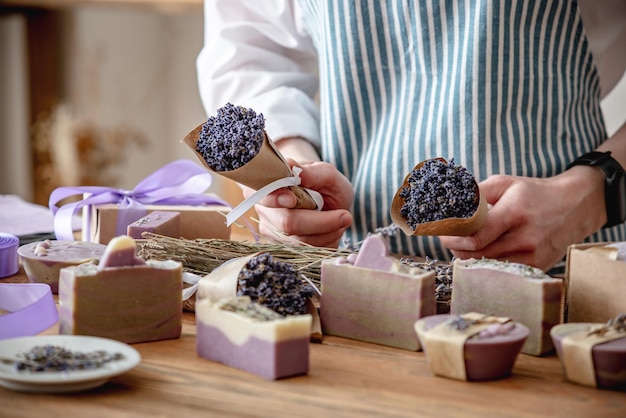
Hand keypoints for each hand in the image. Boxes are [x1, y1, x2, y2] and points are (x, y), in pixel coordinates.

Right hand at [244, 160, 353, 247]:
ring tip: (341, 219)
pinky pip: (306, 250)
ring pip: (300, 240)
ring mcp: (271, 230)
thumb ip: (311, 172)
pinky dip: (326, 241)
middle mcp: (264, 209)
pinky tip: (333, 229)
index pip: (265, 196)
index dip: (276, 199)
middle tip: (345, 216)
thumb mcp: (327, 173)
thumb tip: (291, 166)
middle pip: (287, 223)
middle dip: (321, 222)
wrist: (328, 199)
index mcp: (268, 185)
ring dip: (327, 232)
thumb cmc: (325, 183)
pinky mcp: (284, 246)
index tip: (293, 199)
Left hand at [438, 167, 605, 270]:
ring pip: (486, 266)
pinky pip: (501, 271)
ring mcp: (533, 256)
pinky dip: (486, 264)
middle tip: (448, 239)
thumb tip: (448, 207)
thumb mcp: (505, 183)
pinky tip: (482, 253)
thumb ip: (475, 194)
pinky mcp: (537, 267)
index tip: (443, 233)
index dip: (453, 237)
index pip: (475, 235)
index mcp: (515, 212)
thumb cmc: (533, 193)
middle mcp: (526, 238)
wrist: (575, 206)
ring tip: (463, 244)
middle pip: (477, 254)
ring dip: (468, 257)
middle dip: (456, 247)